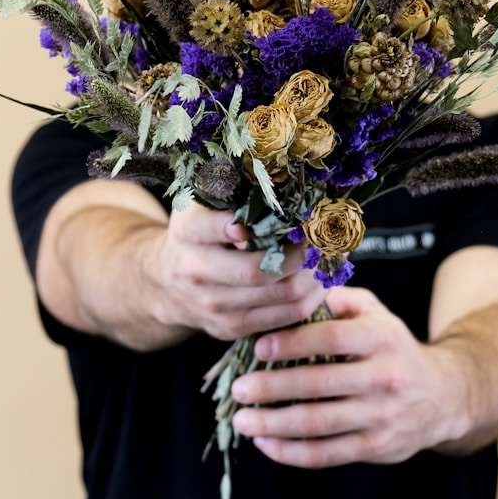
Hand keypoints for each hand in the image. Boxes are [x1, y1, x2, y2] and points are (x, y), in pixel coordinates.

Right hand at [148, 202, 327, 341]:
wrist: (165, 286)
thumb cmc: (196, 237)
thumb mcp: (198, 206)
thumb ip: (227, 190)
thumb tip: (278, 171)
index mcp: (187, 232)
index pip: (206, 227)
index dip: (231, 225)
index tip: (260, 218)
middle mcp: (196, 271)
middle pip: (258, 270)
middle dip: (302, 252)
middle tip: (324, 235)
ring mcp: (215, 306)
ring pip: (282, 295)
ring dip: (317, 274)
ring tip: (332, 253)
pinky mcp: (233, 327)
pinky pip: (288, 315)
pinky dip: (314, 295)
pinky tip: (322, 277)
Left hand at [230, 285, 466, 466]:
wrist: (442, 396)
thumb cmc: (393, 348)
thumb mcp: (376, 313)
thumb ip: (338, 299)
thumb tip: (294, 288)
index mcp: (381, 338)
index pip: (331, 339)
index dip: (292, 343)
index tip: (258, 348)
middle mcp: (384, 377)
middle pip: (318, 385)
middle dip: (272, 388)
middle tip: (238, 390)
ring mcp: (381, 416)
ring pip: (318, 424)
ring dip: (273, 424)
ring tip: (242, 420)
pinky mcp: (376, 447)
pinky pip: (327, 454)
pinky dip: (291, 452)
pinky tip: (265, 443)